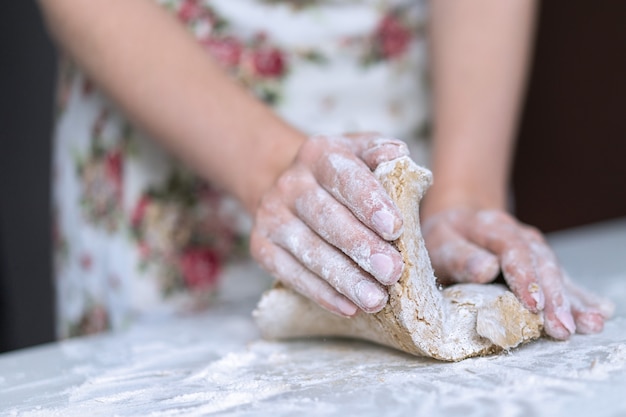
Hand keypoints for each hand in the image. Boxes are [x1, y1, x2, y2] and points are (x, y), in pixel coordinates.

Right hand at [250, 133, 407, 316]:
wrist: (287, 187)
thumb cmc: (339, 177)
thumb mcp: (360, 153)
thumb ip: (380, 153)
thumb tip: (396, 155)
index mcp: (318, 154)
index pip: (344, 178)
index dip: (369, 203)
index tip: (396, 228)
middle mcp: (290, 183)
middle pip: (326, 218)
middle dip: (361, 248)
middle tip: (393, 272)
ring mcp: (272, 216)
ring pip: (309, 251)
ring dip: (345, 279)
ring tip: (376, 300)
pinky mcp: (261, 247)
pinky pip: (291, 274)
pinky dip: (321, 293)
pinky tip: (348, 307)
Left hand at [422, 208, 614, 338]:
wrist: (456, 223)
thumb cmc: (443, 239)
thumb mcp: (439, 243)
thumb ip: (459, 257)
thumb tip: (486, 270)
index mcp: (490, 226)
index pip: (512, 249)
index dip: (525, 277)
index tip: (534, 305)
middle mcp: (517, 233)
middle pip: (541, 263)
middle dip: (554, 297)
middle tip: (562, 328)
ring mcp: (532, 246)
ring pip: (556, 271)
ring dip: (572, 300)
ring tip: (590, 324)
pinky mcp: (539, 261)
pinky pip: (561, 277)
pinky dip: (579, 295)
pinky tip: (598, 310)